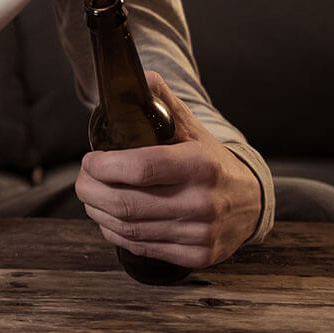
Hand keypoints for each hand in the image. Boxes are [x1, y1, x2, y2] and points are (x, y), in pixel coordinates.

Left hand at [75, 70, 262, 268]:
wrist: (251, 201)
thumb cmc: (211, 162)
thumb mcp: (193, 129)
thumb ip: (164, 102)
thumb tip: (141, 76)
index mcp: (199, 164)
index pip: (141, 168)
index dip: (105, 166)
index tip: (90, 160)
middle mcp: (201, 201)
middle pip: (126, 203)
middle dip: (90, 191)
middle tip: (82, 180)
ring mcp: (200, 232)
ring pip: (129, 229)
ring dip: (99, 213)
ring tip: (91, 198)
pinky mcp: (197, 256)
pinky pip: (142, 247)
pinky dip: (117, 234)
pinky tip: (110, 220)